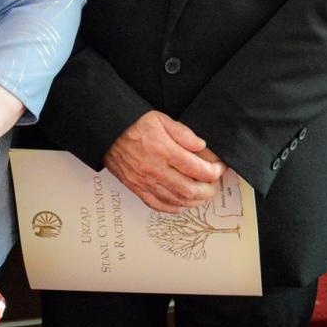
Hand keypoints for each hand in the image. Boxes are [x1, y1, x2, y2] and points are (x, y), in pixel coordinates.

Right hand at [104, 111, 223, 212]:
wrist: (108, 134)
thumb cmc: (134, 125)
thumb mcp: (161, 119)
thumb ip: (183, 133)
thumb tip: (201, 146)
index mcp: (163, 150)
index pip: (197, 169)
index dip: (214, 171)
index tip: (219, 168)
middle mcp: (155, 169)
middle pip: (190, 189)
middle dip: (208, 190)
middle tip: (214, 184)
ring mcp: (145, 182)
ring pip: (177, 201)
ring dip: (195, 201)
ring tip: (203, 194)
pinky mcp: (138, 189)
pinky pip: (159, 205)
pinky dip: (175, 208)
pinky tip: (183, 202)